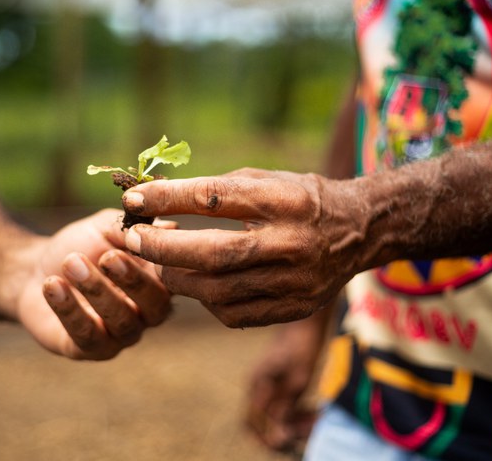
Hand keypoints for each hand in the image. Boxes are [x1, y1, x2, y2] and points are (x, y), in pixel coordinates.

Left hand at [17, 209, 171, 359]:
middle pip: (155, 306)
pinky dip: (69, 309)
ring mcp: (120, 335)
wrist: (38, 268)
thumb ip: (131, 228)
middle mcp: (147, 313)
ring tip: (71, 262)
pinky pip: (86, 336)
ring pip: (121, 322)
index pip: (176, 278)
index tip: (146, 243)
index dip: (165, 263)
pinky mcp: (88, 350)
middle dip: (132, 281)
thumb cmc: (82, 246)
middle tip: (108, 257)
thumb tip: (169, 226)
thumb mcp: (105, 227)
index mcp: (159, 281)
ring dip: (96, 290)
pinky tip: (53, 284)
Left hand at [121, 168, 362, 326]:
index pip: (214, 199)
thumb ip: (215, 190)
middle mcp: (291, 242)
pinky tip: (197, 283)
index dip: (168, 199)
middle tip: (132, 240)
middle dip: (162, 249)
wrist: (359, 231)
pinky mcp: (293, 308)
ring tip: (160, 265)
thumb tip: (154, 197)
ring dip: (177, 278)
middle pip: (213, 253)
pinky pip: (233, 313)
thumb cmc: (300, 198)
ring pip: (218, 291)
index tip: (133, 199)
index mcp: (283, 200)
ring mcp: (295, 281)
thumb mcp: (264, 179)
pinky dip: (205, 299)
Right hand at [246, 311, 329, 453]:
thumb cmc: (304, 345)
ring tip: (317, 421)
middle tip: (308, 433)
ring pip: (276, 419)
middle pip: (261, 424)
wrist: (307, 322)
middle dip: (283, 434)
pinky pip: (285, 411)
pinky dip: (298, 417)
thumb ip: (285, 406)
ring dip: (295, 425)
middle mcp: (257, 387)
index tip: (289, 440)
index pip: (253, 422)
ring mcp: (267, 388)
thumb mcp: (299, 378)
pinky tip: (315, 414)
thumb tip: (277, 435)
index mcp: (257, 384)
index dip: (268, 436)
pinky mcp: (279, 388)